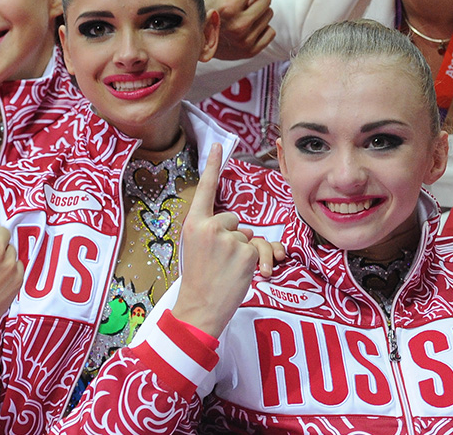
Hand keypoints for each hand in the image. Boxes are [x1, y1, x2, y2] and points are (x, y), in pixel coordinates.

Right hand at [171, 144, 270, 336]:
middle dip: (233, 238)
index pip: (204, 189)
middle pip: (235, 220)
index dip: (212, 166)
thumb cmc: (199, 280)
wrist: (200, 308)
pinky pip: (259, 250)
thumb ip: (214, 232)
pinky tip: (240, 274)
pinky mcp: (246, 252)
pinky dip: (255, 262)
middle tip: (218, 261)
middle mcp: (210, 227)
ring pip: (248, 236)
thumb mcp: (197, 248)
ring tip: (227, 270)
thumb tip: (242, 230)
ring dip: (244, 252)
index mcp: (194, 224)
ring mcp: (229, 239)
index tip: (218, 144)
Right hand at [205, 0, 286, 59]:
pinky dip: (263, 28)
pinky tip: (248, 30)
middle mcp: (239, 23)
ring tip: (242, 17)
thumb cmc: (212, 10)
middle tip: (243, 4)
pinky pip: (271, 31)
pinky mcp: (252, 50)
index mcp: (230, 5)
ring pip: (270, 14)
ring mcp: (246, 39)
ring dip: (259, 12)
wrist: (200, 42)